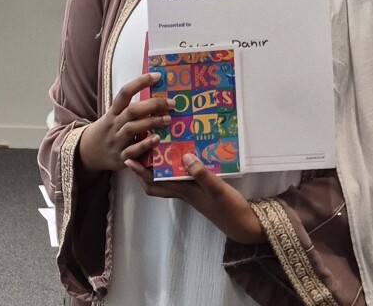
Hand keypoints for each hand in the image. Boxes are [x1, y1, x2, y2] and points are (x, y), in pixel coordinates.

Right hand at [78, 73, 171, 178]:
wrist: (88, 153)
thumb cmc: (108, 131)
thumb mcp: (114, 117)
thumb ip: (131, 110)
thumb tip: (157, 97)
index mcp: (113, 112)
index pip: (124, 93)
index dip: (140, 83)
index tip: (157, 76)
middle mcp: (114, 125)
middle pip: (132, 111)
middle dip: (152, 105)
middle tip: (171, 103)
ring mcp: (116, 141)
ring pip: (132, 128)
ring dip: (151, 122)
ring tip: (168, 119)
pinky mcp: (120, 157)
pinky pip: (132, 151)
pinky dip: (145, 144)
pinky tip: (157, 139)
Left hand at [124, 153, 263, 244]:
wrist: (244, 225)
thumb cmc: (230, 209)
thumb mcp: (217, 189)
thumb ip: (202, 174)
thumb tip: (185, 157)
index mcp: (183, 191)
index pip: (154, 183)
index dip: (140, 172)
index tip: (128, 158)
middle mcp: (183, 192)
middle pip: (155, 183)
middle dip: (143, 169)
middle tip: (138, 150)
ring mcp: (191, 191)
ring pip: (166, 179)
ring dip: (158, 166)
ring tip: (156, 147)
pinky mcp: (200, 190)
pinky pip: (180, 177)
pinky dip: (176, 167)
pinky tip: (182, 155)